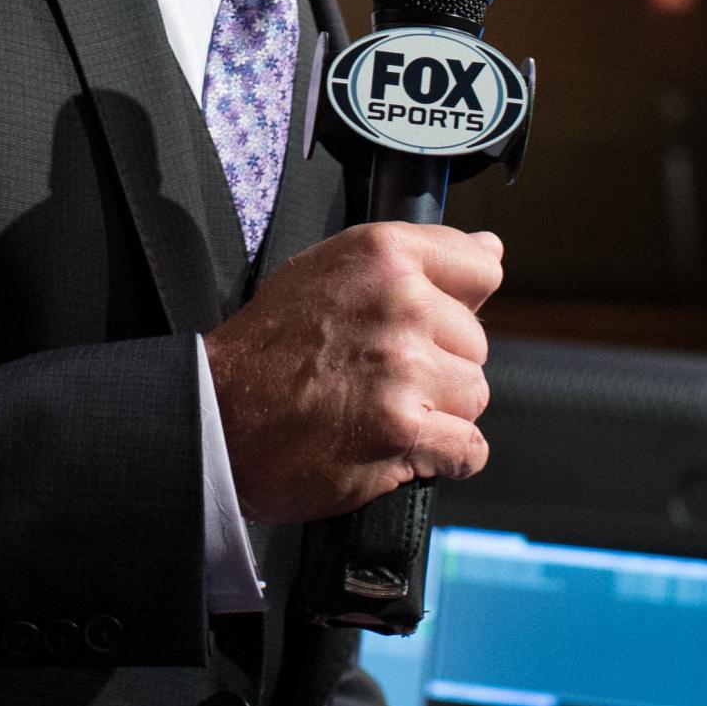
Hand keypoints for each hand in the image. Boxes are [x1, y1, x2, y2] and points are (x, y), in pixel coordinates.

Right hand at [205, 219, 500, 525]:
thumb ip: (414, 259)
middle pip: (477, 344)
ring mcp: (403, 368)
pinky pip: (469, 447)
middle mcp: (400, 303)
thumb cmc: (267, 348)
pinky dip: (444, 457)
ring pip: (475, 397)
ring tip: (380, 410)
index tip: (429, 324)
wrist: (215, 417)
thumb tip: (490, 248)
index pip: (480, 268)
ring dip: (440, 413)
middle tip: (381, 378)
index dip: (457, 304)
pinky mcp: (402, 429)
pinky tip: (402, 447)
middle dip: (441, 367)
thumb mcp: (330, 271)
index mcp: (383, 255)